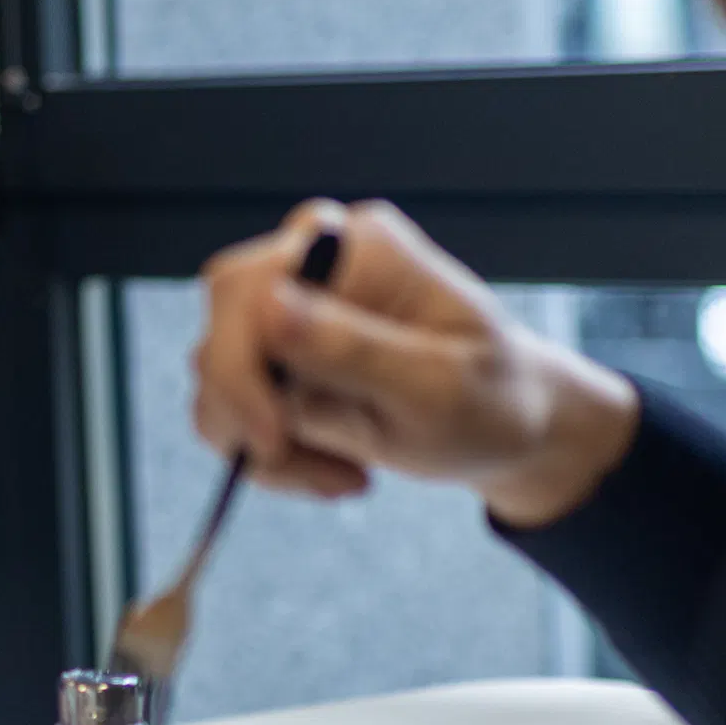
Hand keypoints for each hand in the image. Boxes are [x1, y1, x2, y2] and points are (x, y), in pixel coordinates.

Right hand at [192, 199, 639, 525]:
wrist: (509, 429)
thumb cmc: (491, 400)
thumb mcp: (439, 388)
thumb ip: (354, 349)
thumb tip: (268, 308)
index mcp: (358, 249)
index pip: (250, 286)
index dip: (242, 366)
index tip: (274, 437)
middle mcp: (314, 267)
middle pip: (220, 328)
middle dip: (248, 411)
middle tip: (295, 460)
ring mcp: (291, 313)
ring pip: (217, 378)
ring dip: (267, 446)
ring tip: (344, 476)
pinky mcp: (279, 359)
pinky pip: (232, 410)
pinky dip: (272, 457)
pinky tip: (333, 471)